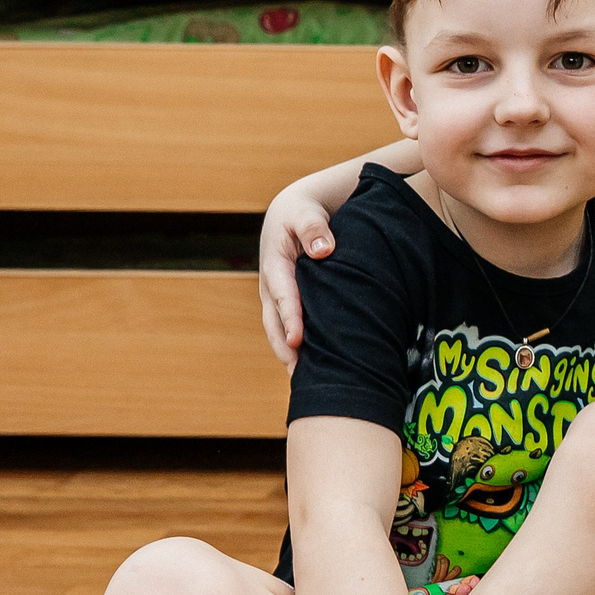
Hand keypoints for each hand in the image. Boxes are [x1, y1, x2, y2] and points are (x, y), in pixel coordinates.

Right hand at [259, 179, 338, 373]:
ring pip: (278, 329)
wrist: (294, 212)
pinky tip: (312, 367)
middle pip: (274, 321)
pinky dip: (296, 348)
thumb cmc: (302, 212)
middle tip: (298, 373)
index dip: (290, 319)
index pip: (283, 296)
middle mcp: (271, 285)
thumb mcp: (306, 213)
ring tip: (303, 381)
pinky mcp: (287, 302)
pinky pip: (288, 327)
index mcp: (275, 263)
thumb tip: (323, 250)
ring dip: (288, 354)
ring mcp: (276, 296)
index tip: (297, 340)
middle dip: (284, 348)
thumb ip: (313, 228)